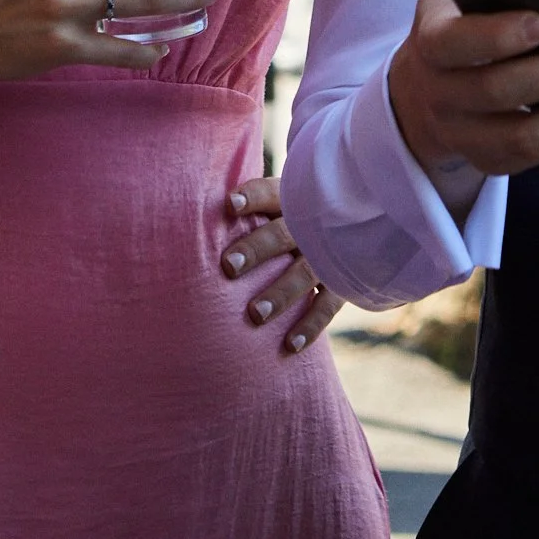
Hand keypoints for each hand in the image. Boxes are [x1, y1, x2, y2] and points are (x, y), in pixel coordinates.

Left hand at [222, 175, 342, 353]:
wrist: (346, 227)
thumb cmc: (291, 218)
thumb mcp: (278, 204)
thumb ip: (247, 210)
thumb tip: (192, 214)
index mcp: (291, 200)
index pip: (270, 193)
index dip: (252, 197)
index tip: (229, 205)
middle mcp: (310, 227)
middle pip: (282, 234)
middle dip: (257, 250)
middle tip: (228, 267)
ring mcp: (328, 255)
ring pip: (304, 273)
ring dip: (281, 293)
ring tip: (255, 314)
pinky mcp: (342, 282)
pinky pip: (327, 306)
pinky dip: (311, 325)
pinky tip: (290, 345)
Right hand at [388, 0, 538, 182]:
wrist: (427, 82)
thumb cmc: (464, 21)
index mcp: (430, 40)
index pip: (456, 42)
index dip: (499, 36)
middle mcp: (438, 93)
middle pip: (496, 91)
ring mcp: (458, 134)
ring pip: (519, 138)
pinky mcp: (484, 159)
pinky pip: (531, 156)